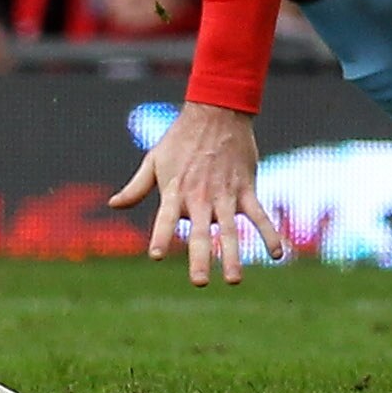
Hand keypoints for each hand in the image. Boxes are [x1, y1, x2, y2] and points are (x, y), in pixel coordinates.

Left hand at [108, 100, 275, 284]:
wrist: (215, 110)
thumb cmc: (180, 138)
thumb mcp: (154, 159)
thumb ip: (136, 187)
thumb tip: (113, 205)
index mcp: (175, 191)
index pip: (165, 218)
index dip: (160, 235)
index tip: (155, 255)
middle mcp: (200, 196)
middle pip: (200, 232)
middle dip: (200, 258)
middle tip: (199, 282)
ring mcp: (225, 194)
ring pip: (230, 229)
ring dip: (233, 255)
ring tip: (233, 280)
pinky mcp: (246, 189)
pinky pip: (259, 215)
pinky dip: (270, 233)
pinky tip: (278, 254)